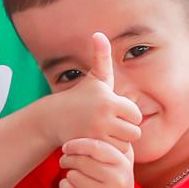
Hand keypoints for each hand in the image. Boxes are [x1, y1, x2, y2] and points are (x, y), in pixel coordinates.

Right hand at [42, 32, 140, 150]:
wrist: (52, 118)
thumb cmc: (79, 97)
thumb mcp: (94, 78)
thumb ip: (101, 57)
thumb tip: (99, 34)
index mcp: (108, 99)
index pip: (135, 114)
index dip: (129, 115)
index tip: (118, 114)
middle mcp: (104, 115)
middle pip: (133, 132)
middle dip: (126, 131)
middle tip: (114, 128)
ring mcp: (97, 133)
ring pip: (124, 144)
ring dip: (118, 143)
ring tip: (108, 136)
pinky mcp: (90, 146)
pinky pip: (112, 153)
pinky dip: (109, 152)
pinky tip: (102, 145)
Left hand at [59, 137, 137, 187]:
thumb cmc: (115, 182)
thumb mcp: (120, 162)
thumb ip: (113, 143)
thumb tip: (97, 118)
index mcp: (123, 166)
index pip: (97, 147)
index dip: (78, 144)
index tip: (66, 145)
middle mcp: (117, 182)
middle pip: (81, 162)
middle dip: (69, 159)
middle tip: (65, 160)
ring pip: (72, 175)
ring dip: (69, 174)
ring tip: (76, 176)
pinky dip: (66, 186)